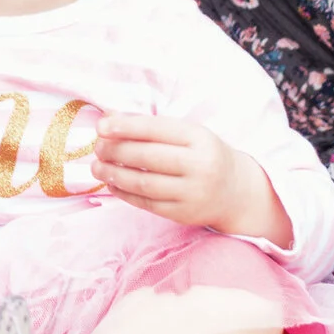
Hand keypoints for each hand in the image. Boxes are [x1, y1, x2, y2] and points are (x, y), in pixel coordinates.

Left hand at [92, 115, 293, 246]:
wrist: (236, 192)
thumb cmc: (203, 155)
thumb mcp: (187, 134)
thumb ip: (150, 127)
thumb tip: (109, 118)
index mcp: (200, 139)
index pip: (156, 130)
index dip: (125, 127)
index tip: (101, 126)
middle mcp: (199, 166)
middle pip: (147, 157)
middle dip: (115, 151)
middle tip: (97, 147)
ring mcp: (193, 193)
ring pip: (144, 183)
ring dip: (114, 174)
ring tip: (96, 166)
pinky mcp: (184, 214)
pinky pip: (147, 204)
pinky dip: (124, 193)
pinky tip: (111, 183)